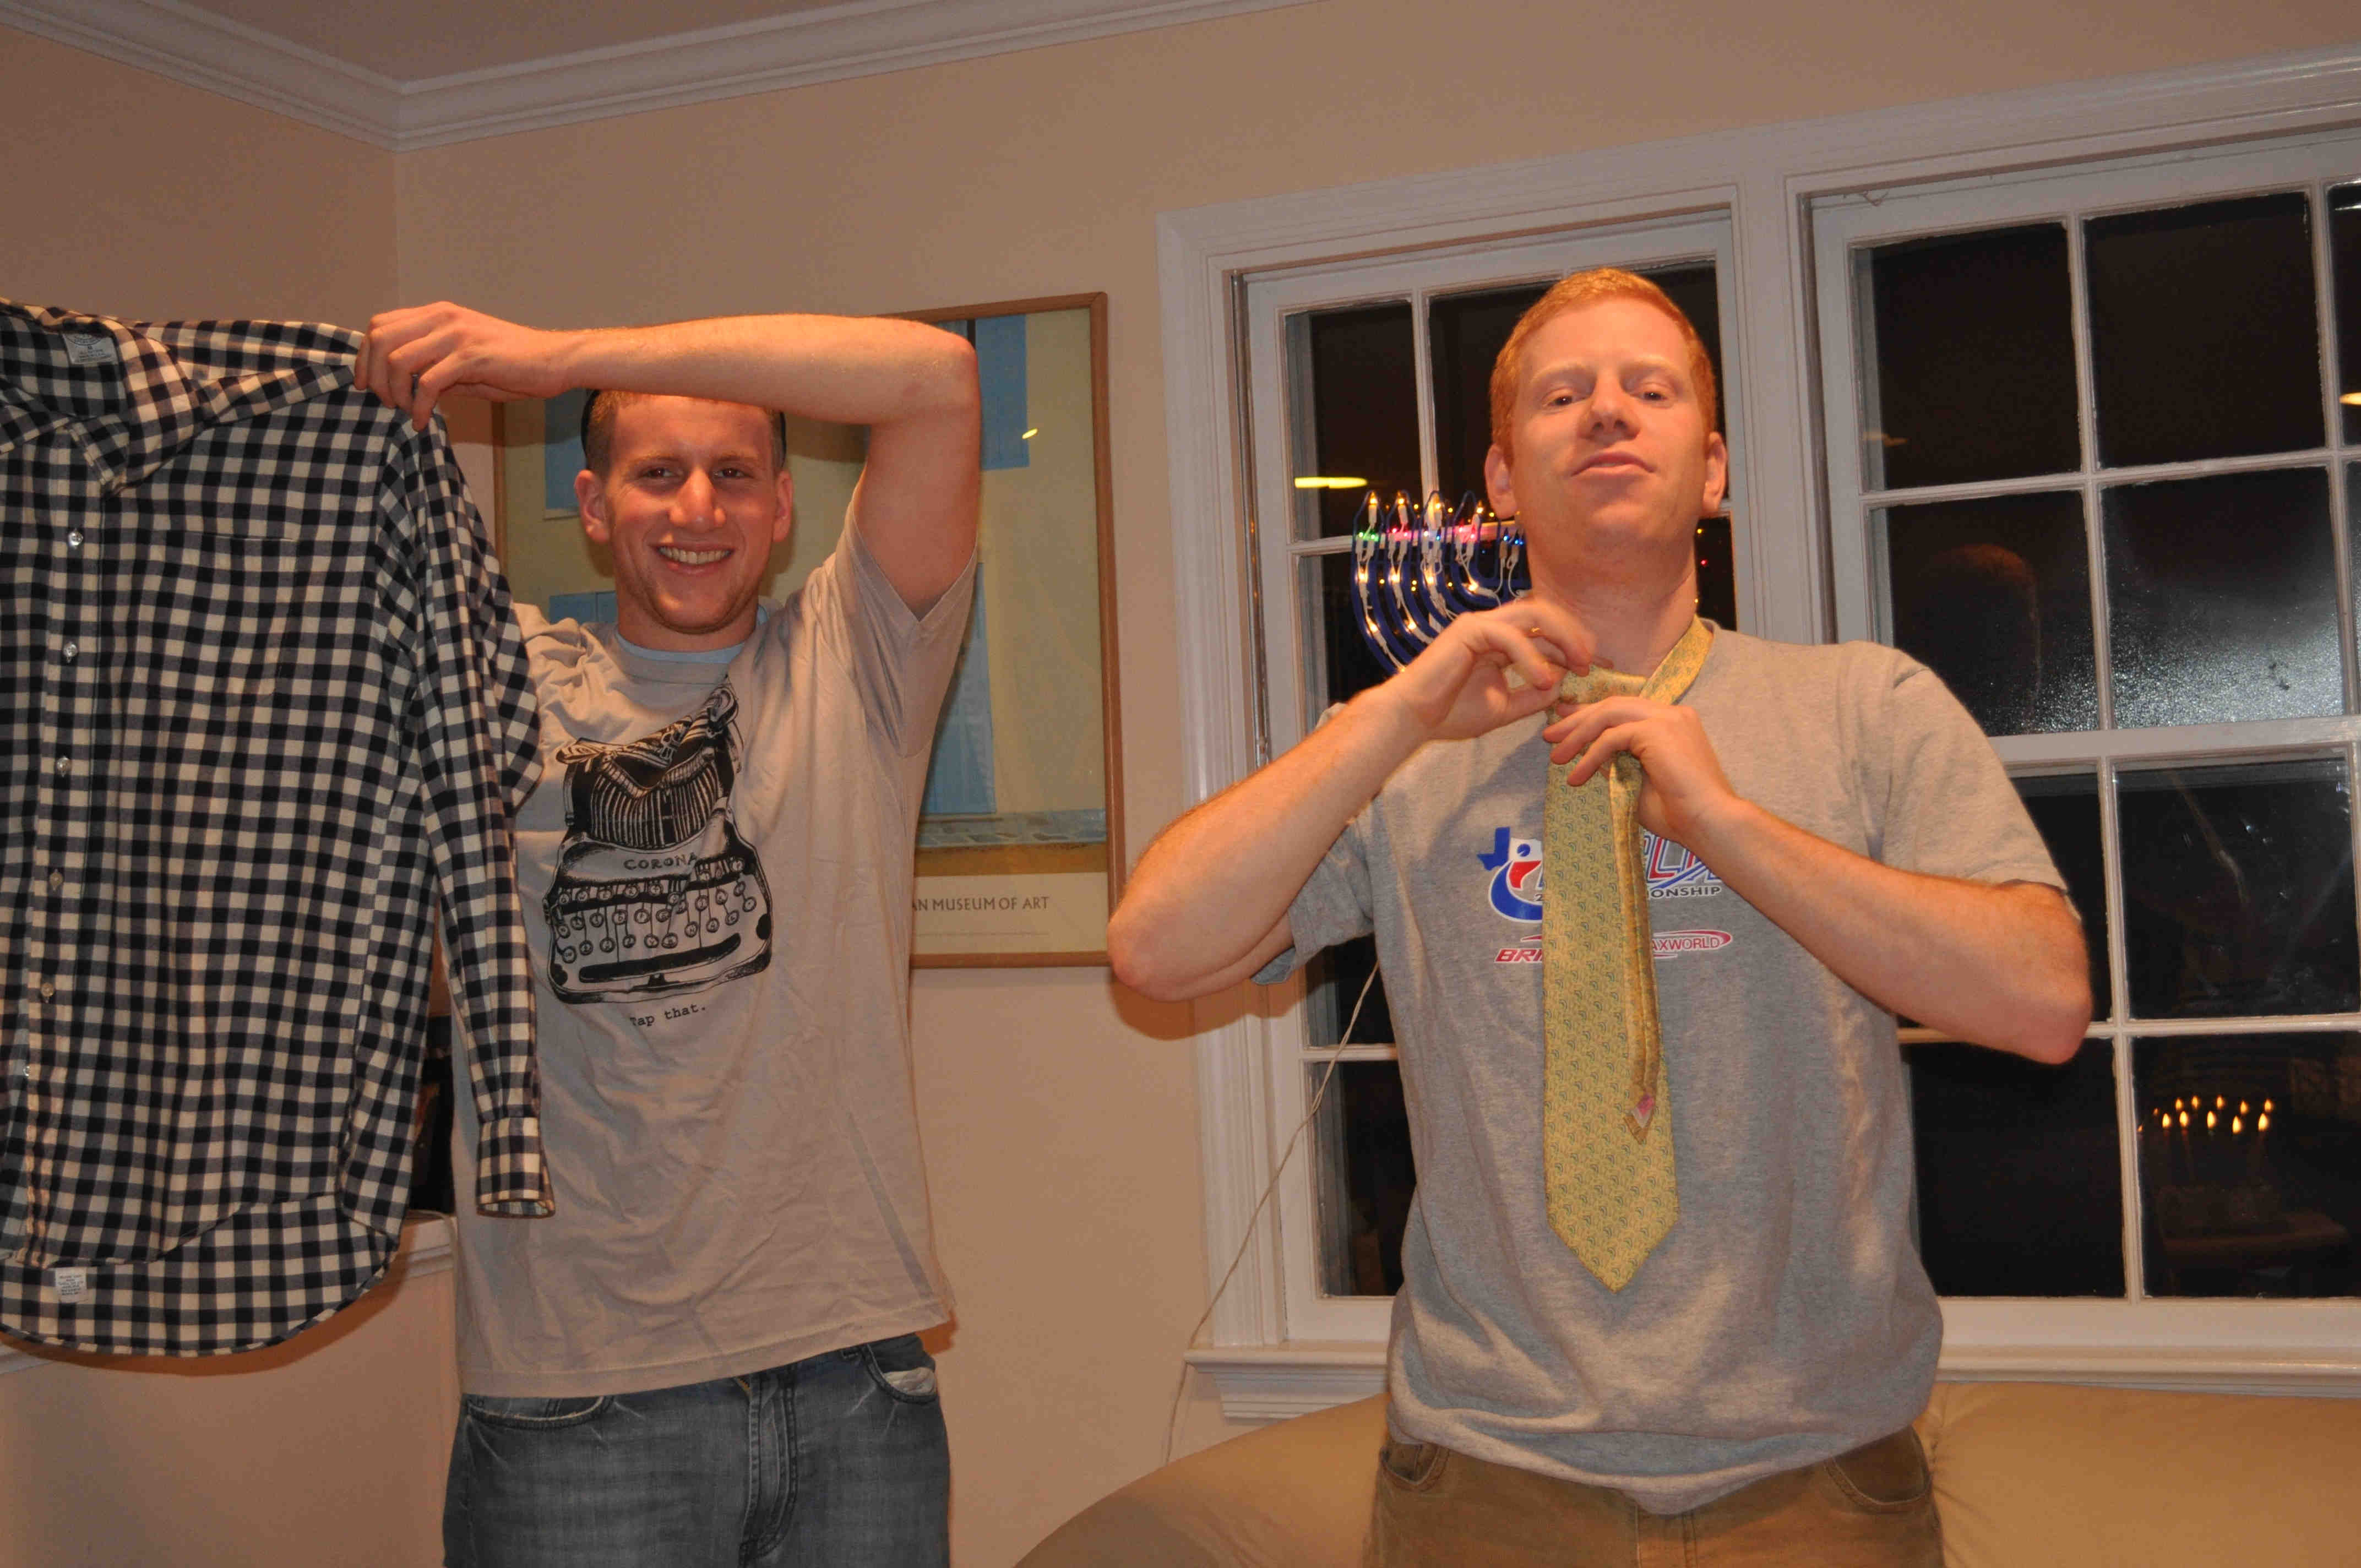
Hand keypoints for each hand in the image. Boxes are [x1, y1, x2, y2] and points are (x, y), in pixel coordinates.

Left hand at [356, 303, 578, 429]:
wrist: (557, 361)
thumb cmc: (515, 365)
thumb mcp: (466, 361)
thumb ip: (434, 366)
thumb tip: (405, 387)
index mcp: (438, 314)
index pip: (380, 325)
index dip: (366, 357)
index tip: (370, 385)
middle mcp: (442, 317)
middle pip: (380, 339)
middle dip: (375, 376)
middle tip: (387, 402)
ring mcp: (456, 334)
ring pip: (398, 360)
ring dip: (395, 393)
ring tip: (407, 412)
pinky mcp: (472, 356)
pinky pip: (428, 382)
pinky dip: (418, 406)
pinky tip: (423, 420)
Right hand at [1382, 600, 1596, 741]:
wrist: (1412, 719)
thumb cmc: (1451, 714)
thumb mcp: (1505, 707)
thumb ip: (1533, 695)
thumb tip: (1564, 684)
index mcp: (1500, 642)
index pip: (1545, 632)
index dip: (1575, 645)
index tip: (1598, 667)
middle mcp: (1493, 626)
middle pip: (1545, 613)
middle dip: (1573, 633)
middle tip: (1592, 660)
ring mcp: (1480, 625)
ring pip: (1533, 613)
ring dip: (1561, 636)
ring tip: (1578, 663)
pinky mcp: (1468, 630)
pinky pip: (1510, 636)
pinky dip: (1531, 657)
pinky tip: (1544, 681)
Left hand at [1544, 694, 1742, 846]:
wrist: (1710, 822)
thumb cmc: (1680, 813)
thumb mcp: (1636, 783)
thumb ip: (1615, 764)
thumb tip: (1586, 754)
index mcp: (1672, 722)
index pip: (1624, 709)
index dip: (1591, 715)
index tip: (1564, 726)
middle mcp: (1671, 713)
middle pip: (1613, 705)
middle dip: (1577, 720)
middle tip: (1550, 737)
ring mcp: (1666, 718)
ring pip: (1609, 714)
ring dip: (1578, 735)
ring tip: (1556, 758)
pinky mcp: (1657, 730)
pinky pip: (1612, 737)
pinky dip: (1590, 755)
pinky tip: (1576, 776)